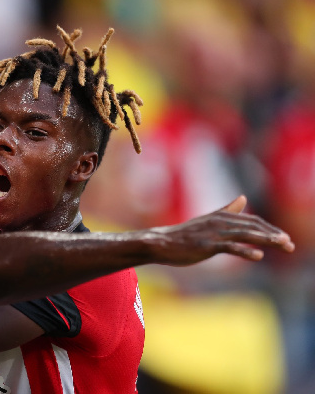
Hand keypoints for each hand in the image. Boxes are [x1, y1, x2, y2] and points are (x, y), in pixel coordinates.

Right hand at [150, 195, 294, 265]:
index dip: (270, 229)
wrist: (162, 243)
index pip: (253, 221)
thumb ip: (226, 210)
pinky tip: (259, 256)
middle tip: (291, 245)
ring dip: (268, 241)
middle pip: (254, 226)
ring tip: (284, 246)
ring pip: (246, 235)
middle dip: (274, 235)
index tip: (284, 238)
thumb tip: (243, 198)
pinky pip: (230, 247)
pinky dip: (245, 251)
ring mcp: (214, 233)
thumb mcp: (208, 220)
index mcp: (221, 216)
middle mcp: (220, 222)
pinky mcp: (207, 245)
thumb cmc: (184, 235)